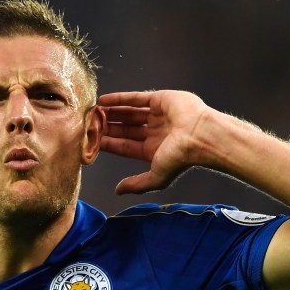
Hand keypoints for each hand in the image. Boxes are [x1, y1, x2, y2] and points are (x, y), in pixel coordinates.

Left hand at [98, 90, 213, 194]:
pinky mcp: (161, 99)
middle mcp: (155, 132)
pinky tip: (103, 100)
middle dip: (108, 127)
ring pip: (129, 113)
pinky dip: (119, 99)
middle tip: (90, 124)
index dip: (109, 143)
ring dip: (112, 112)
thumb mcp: (156, 177)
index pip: (125, 146)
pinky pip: (136, 98)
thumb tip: (118, 191)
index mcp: (153, 150)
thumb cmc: (180, 158)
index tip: (92, 141)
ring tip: (94, 112)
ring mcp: (158, 115)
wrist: (200, 136)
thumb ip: (137, 184)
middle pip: (125, 129)